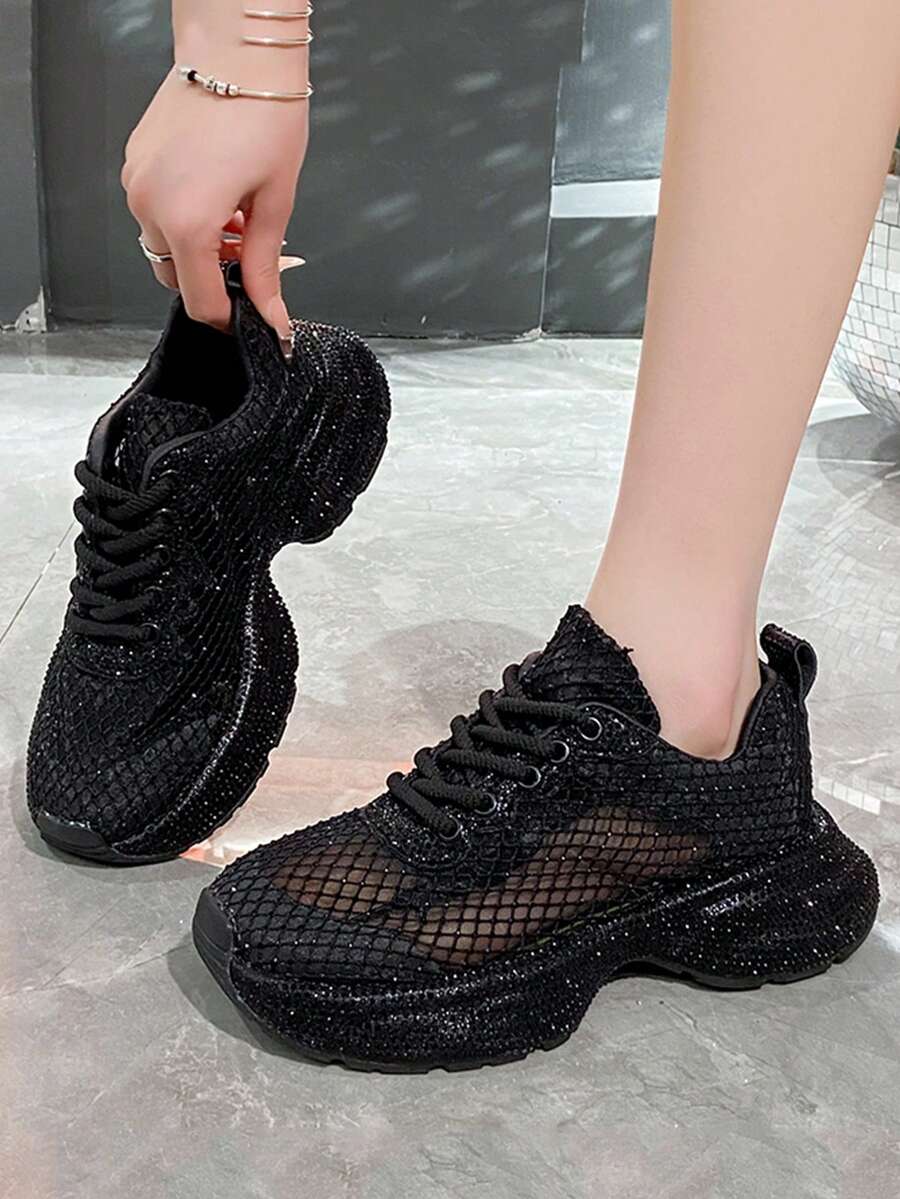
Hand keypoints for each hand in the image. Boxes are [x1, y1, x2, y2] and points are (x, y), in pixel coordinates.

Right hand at [122, 66, 307, 336]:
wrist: (237, 55)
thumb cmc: (262, 116)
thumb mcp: (275, 204)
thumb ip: (265, 267)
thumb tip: (271, 312)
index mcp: (187, 223)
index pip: (200, 302)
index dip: (228, 317)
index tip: (248, 315)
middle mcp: (150, 205)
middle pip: (176, 275)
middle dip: (213, 274)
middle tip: (249, 251)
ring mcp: (137, 182)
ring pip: (164, 243)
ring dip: (198, 244)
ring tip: (236, 213)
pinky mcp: (134, 162)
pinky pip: (155, 208)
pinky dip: (183, 214)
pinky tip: (215, 191)